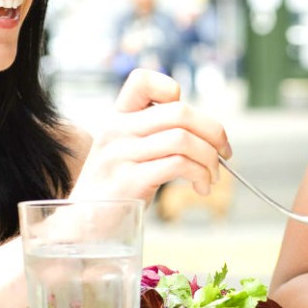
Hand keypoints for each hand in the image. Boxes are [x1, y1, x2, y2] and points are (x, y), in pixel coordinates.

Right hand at [71, 69, 230, 201]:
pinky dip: (200, 175)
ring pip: (183, 139)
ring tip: (211, 176)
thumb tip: (208, 132)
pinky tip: (201, 187)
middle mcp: (116, 130)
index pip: (142, 80)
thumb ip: (154, 133)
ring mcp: (120, 155)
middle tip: (224, 153)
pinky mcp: (129, 181)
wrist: (83, 227)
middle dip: (213, 132)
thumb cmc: (116, 189)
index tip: (190, 120)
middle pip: (179, 112)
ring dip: (209, 159)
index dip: (171, 89)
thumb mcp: (127, 151)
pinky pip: (178, 165)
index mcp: (117, 118)